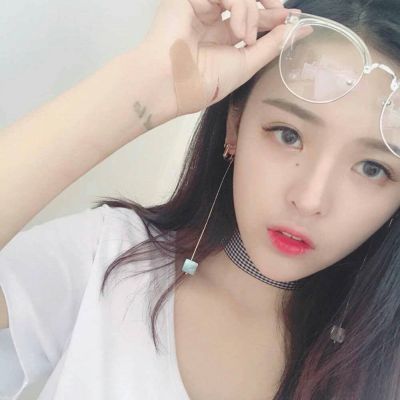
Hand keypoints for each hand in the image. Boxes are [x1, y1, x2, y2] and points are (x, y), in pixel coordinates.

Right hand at [141, 0, 300, 116]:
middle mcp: (212, 20)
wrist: (175, 83)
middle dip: (268, 7)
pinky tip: (238, 31)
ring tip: (248, 39)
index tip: (294, 19)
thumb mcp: (247, 64)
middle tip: (284, 14)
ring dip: (251, 14)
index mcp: (221, 38)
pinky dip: (240, 8)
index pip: (252, 19)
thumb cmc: (206, 81)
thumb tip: (301, 31)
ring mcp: (201, 6)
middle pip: (247, 2)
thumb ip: (272, 44)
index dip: (273, 17)